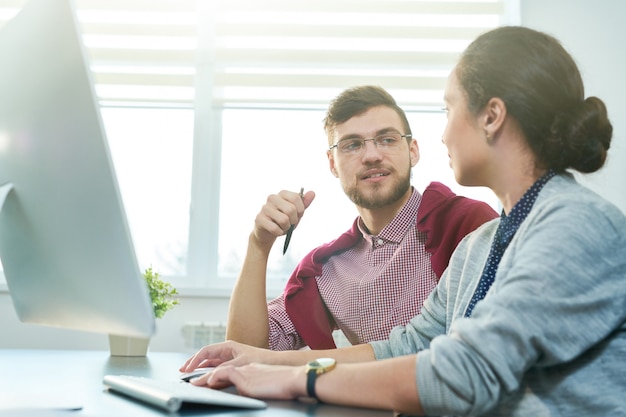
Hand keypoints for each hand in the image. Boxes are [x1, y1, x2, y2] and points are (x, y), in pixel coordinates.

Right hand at [179, 340, 273, 373]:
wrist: (274, 362)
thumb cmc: (260, 359)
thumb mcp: (239, 364)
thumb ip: (224, 370)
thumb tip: (209, 376)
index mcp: (227, 346)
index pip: (205, 351)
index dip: (194, 360)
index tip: (187, 369)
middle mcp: (226, 351)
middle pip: (205, 356)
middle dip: (193, 362)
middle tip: (182, 370)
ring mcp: (229, 357)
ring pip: (210, 362)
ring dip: (200, 368)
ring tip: (189, 373)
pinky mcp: (232, 365)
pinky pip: (217, 368)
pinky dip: (209, 372)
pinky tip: (204, 377)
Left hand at [190, 363, 306, 399]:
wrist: (293, 379)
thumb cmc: (283, 385)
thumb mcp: (263, 387)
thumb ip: (251, 388)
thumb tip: (242, 394)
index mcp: (250, 370)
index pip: (228, 371)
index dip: (215, 376)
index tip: (206, 382)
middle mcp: (245, 368)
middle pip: (220, 370)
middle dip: (205, 376)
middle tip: (193, 382)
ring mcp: (244, 371)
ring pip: (219, 371)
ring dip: (205, 377)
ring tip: (194, 384)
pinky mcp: (245, 376)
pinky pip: (225, 374)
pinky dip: (215, 377)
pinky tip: (208, 382)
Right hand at [252, 189, 314, 246]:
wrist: (268, 232)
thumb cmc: (284, 220)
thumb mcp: (296, 212)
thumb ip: (304, 203)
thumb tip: (312, 193)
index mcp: (282, 193)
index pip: (296, 197)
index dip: (300, 210)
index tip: (298, 215)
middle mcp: (272, 198)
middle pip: (291, 209)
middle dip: (293, 220)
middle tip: (290, 223)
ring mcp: (264, 208)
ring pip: (283, 220)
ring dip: (286, 227)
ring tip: (283, 227)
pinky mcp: (259, 218)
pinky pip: (274, 228)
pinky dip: (279, 232)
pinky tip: (276, 231)